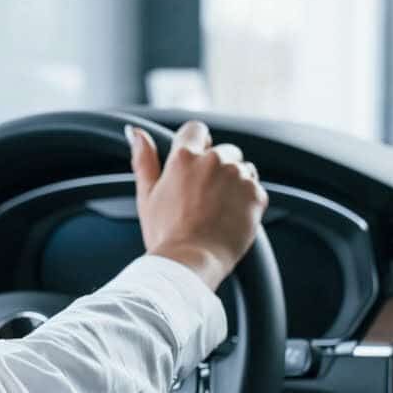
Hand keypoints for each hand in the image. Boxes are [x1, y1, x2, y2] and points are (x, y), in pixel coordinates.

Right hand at [127, 120, 268, 290]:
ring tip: (219, 211)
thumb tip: (136, 133)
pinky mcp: (256, 194)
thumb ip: (143, 160)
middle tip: (205, 198)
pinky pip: (255, 190)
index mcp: (184, 157)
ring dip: (235, 184)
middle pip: (224, 150)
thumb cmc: (165, 234)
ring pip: (243, 169)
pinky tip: (231, 219)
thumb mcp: (146, 196)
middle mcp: (214, 160)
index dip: (197, 144)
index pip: (196, 129)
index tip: (195, 163)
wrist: (190, 263)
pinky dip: (247, 202)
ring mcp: (238, 176)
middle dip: (218, 168)